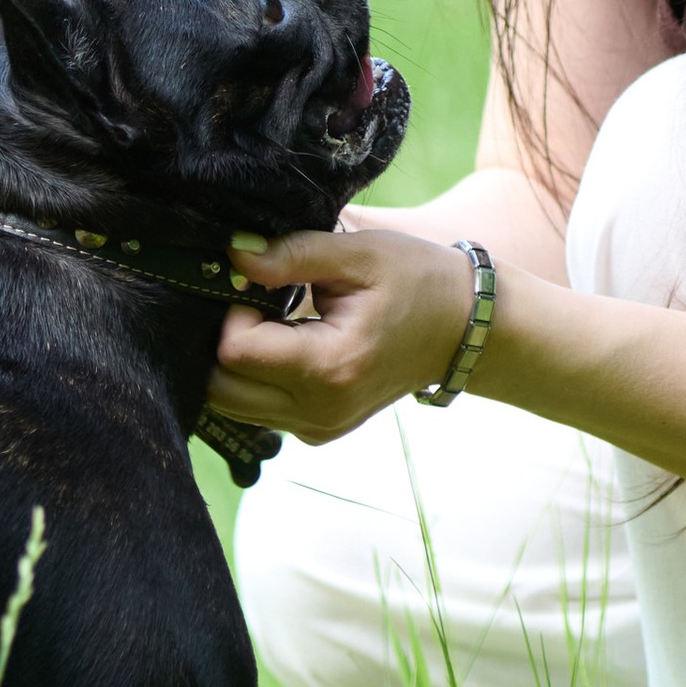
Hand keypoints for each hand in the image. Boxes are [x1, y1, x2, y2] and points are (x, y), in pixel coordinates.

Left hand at [212, 223, 480, 445]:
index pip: (234, 352)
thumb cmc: (418, 282)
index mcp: (329, 368)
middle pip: (220, 389)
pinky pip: (258, 411)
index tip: (264, 285)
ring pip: (232, 405)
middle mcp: (319, 412)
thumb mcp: (360, 254)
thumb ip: (292, 254)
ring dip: (240, 362)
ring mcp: (319, 429)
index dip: (235, 311)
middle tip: (263, 304)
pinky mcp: (318, 433)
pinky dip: (257, 379)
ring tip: (279, 324)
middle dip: (226, 341)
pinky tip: (291, 346)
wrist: (465, 330)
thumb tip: (233, 253)